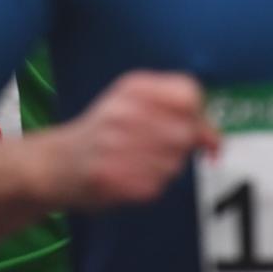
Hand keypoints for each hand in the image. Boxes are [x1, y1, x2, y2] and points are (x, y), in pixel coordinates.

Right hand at [39, 71, 218, 210]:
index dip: (198, 114)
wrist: (56, 163)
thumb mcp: (132, 103)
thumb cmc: (104, 131)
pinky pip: (158, 184)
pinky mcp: (115, 178)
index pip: (190, 94)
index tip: (190, 125)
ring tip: (139, 160)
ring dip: (166, 167)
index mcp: (132, 87)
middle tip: (156, 147)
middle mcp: (124, 112)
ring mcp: (117, 146)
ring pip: (176, 161)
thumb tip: (217, 141)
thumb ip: (177, 111)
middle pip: (186, 131)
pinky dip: (151, 184)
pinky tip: (130, 175)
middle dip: (181, 145)